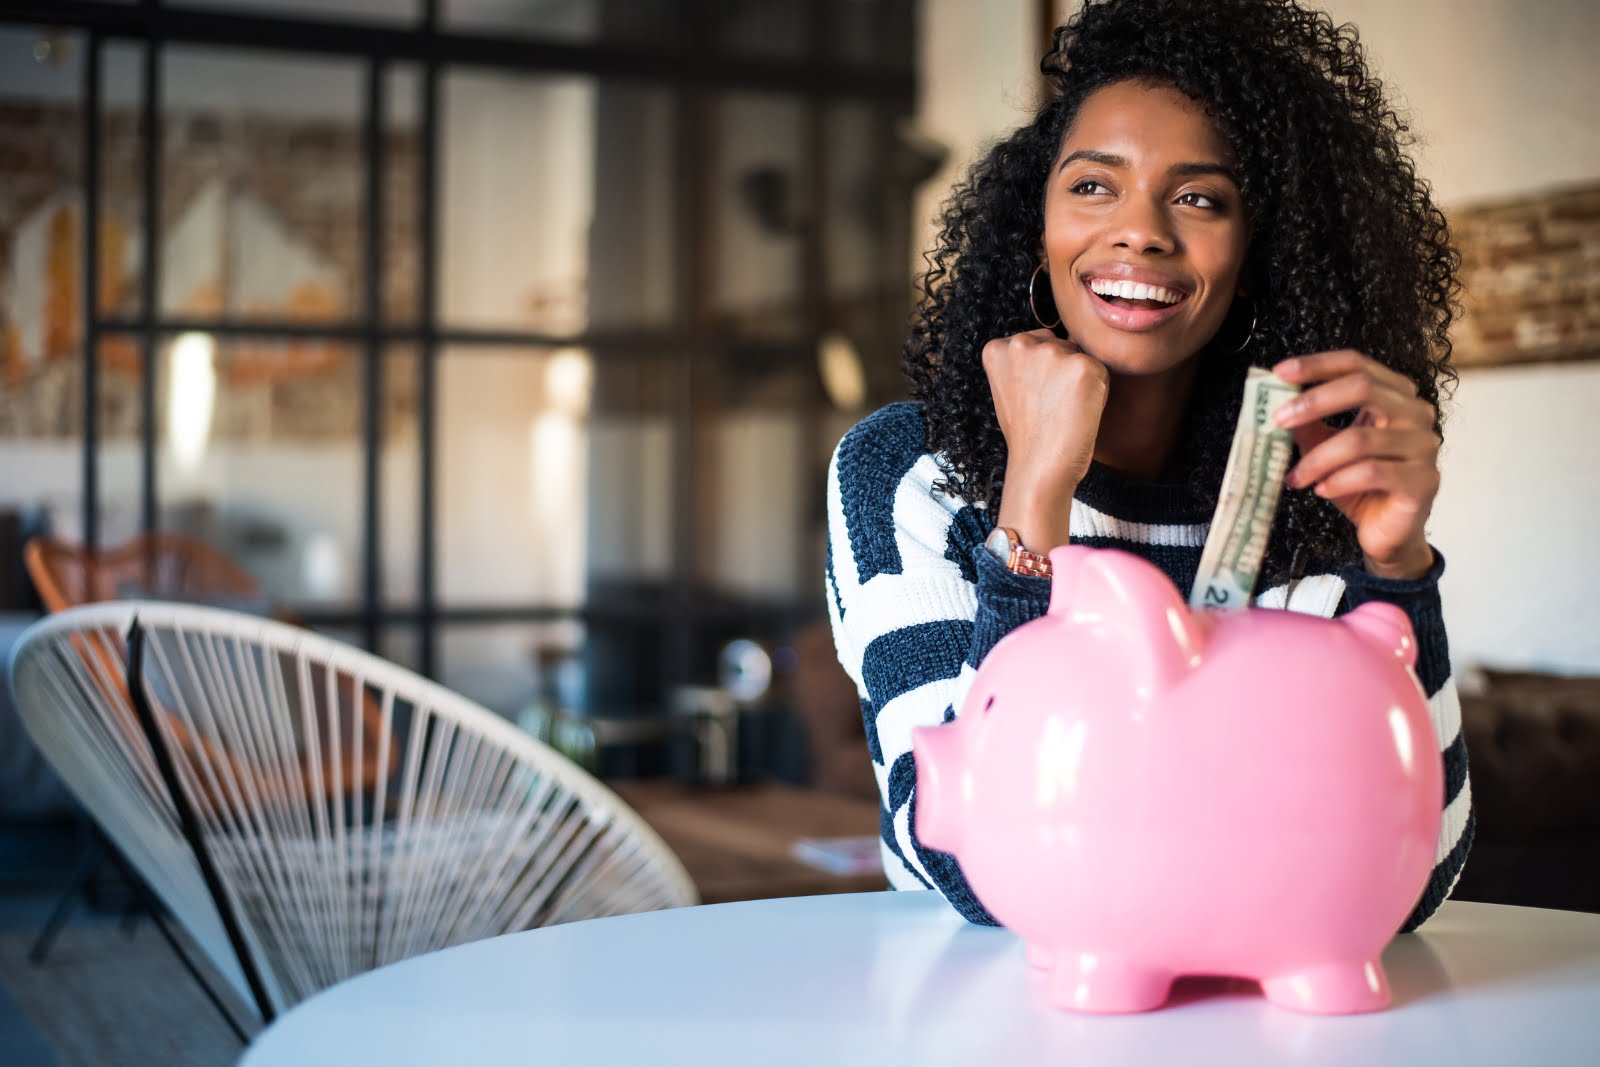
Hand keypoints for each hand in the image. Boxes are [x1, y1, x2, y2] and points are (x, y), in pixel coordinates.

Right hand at [984, 329, 1108, 550]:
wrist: (1039, 467)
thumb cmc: (1028, 434)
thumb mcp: (1010, 388)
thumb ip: (1023, 362)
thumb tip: (1059, 342)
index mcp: (997, 348)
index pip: (1036, 342)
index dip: (1041, 372)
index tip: (1032, 398)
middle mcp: (1021, 343)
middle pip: (1060, 345)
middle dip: (1061, 371)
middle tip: (1049, 407)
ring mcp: (1052, 353)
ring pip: (1080, 356)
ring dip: (1079, 380)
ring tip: (1063, 409)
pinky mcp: (1083, 365)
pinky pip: (1101, 371)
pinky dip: (1097, 391)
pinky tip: (1077, 412)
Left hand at [1272, 350, 1438, 579]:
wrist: (1386, 533)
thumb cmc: (1359, 485)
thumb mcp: (1326, 448)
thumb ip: (1308, 424)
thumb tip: (1277, 403)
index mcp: (1395, 396)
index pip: (1357, 364)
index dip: (1318, 364)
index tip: (1280, 373)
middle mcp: (1416, 413)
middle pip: (1363, 388)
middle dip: (1313, 401)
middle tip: (1278, 420)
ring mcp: (1424, 446)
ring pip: (1360, 439)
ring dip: (1317, 459)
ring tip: (1295, 477)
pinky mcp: (1423, 481)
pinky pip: (1371, 472)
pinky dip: (1338, 480)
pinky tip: (1322, 489)